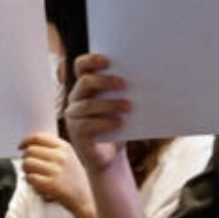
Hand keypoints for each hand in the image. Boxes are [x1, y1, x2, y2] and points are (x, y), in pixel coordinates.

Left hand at [20, 133, 91, 214]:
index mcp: (65, 147)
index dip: (26, 141)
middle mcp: (60, 157)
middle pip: (30, 150)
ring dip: (26, 170)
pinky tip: (36, 184)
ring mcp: (56, 170)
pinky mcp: (51, 184)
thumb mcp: (69, 157)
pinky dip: (29, 181)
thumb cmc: (74, 179)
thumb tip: (29, 145)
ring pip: (27, 163)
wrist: (85, 199)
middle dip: (26, 158)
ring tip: (33, 175)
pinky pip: (30, 177)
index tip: (21, 147)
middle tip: (29, 167)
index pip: (38, 137)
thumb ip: (52, 149)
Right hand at [62, 53, 128, 171]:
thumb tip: (145, 77)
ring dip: (110, 104)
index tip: (108, 60)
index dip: (91, 60)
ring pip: (87, 104)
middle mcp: (76, 99)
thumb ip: (125, 92)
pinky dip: (105, 122)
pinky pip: (87, 125)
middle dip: (105, 81)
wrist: (111, 157)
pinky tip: (119, 123)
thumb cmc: (117, 125)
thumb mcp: (122, 105)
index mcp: (86, 87)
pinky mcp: (76, 134)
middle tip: (124, 84)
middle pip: (84, 82)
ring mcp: (73, 117)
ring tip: (128, 107)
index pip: (81, 66)